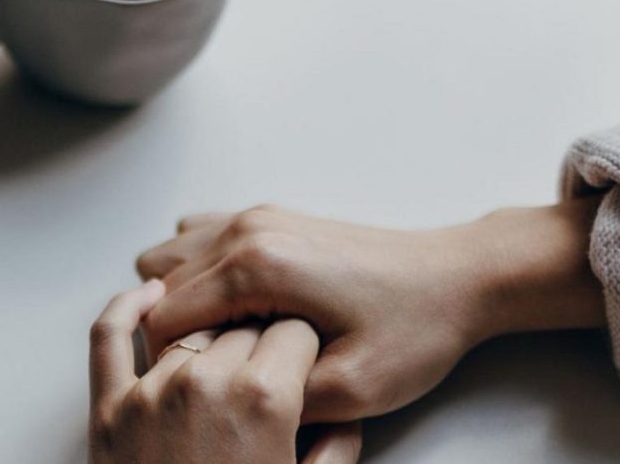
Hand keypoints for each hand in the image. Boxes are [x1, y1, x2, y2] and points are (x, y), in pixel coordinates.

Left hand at [88, 281, 360, 463]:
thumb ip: (336, 449)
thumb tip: (346, 414)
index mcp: (263, 398)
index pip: (294, 331)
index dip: (303, 346)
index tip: (303, 359)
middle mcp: (205, 380)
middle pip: (245, 326)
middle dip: (263, 344)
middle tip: (269, 370)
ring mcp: (149, 390)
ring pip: (192, 329)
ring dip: (213, 338)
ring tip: (227, 352)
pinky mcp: (107, 407)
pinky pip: (108, 334)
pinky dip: (126, 307)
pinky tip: (150, 296)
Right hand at [137, 199, 604, 421]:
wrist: (459, 276)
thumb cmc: (414, 328)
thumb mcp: (352, 390)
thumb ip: (276, 400)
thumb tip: (230, 403)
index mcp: (256, 266)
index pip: (163, 318)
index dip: (172, 365)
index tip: (207, 388)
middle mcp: (247, 230)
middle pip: (160, 286)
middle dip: (177, 334)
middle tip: (224, 370)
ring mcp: (257, 217)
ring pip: (173, 259)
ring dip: (185, 301)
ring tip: (229, 338)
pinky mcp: (270, 218)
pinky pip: (200, 238)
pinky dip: (201, 272)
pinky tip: (238, 305)